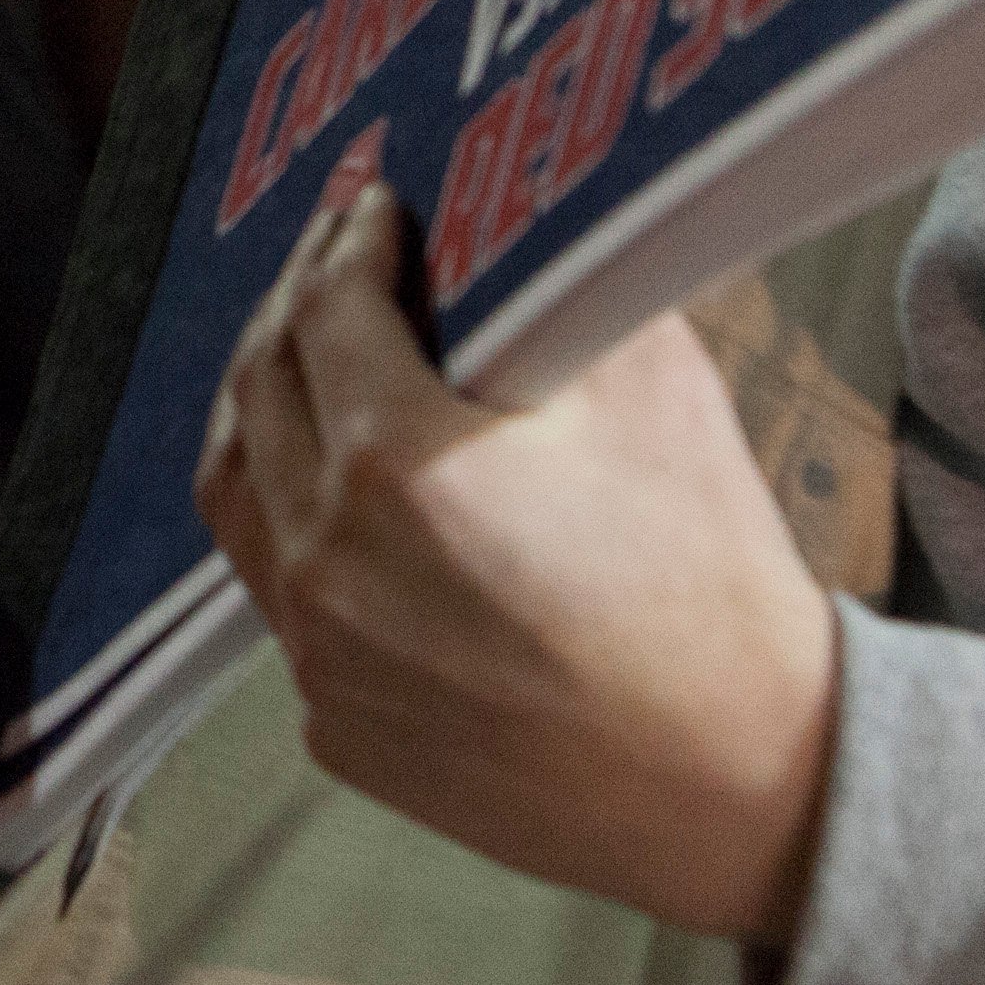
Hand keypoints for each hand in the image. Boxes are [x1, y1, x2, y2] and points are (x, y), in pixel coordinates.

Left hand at [197, 186, 843, 947]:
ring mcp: (321, 657)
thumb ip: (558, 291)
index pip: (328, 310)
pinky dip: (302, 530)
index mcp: (396, 465)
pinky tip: (346, 503)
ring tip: (301, 365)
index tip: (373, 206)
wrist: (742, 779)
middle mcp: (329, 561)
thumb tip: (503, 230)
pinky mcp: (336, 727)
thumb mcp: (656, 386)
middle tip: (331, 260)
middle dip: (292, 306)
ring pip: (242, 500)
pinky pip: (286, 602)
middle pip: (261, 389)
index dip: (347, 240)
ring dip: (263, 414)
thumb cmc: (709, 580)